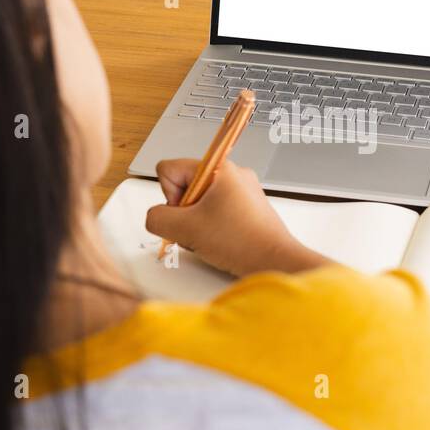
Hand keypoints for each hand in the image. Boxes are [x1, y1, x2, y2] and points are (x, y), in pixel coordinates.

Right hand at [145, 159, 331, 277]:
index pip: (169, 169)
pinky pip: (215, 212)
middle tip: (199, 228)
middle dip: (184, 212)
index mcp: (218, 167)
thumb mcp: (185, 229)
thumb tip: (154, 217)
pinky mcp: (247, 208)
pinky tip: (220, 242)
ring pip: (199, 202)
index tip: (187, 212)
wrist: (275, 261)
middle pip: (185, 186)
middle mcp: (232, 174)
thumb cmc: (242, 242)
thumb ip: (157, 218)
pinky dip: (211, 228)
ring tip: (212, 238)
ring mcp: (241, 191)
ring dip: (196, 223)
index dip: (169, 195)